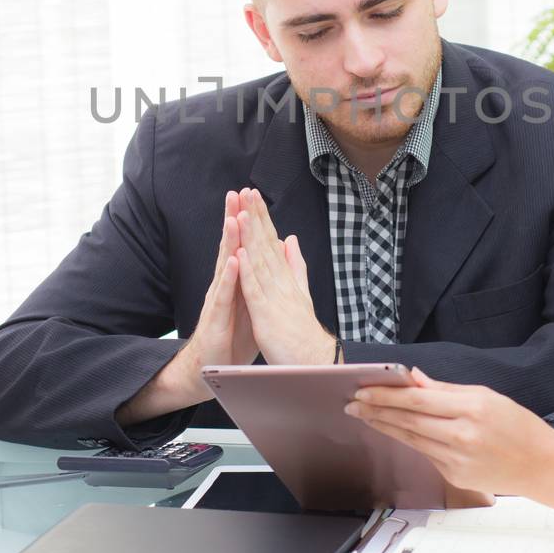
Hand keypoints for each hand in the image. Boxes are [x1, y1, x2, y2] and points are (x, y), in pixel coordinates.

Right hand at [182, 190, 259, 370]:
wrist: (213, 365)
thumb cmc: (232, 334)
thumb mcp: (250, 302)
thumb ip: (256, 278)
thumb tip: (268, 257)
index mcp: (235, 280)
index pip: (241, 244)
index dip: (245, 221)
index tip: (251, 196)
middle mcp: (224, 284)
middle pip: (230, 247)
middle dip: (233, 220)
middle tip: (237, 194)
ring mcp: (218, 298)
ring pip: (224, 265)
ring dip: (229, 242)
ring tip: (234, 219)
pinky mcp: (216, 316)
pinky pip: (223, 294)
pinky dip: (229, 277)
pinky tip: (234, 262)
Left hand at [234, 188, 333, 364]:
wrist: (312, 361)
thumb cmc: (302, 330)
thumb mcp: (299, 292)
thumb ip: (295, 265)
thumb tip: (291, 241)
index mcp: (285, 277)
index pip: (271, 241)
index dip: (262, 218)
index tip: (253, 196)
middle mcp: (281, 282)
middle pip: (266, 244)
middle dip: (256, 217)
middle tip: (247, 191)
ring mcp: (274, 296)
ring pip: (260, 261)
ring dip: (251, 236)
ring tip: (242, 212)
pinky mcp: (266, 314)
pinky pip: (255, 289)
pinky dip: (248, 270)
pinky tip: (241, 252)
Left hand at [344, 368, 553, 511]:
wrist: (540, 466)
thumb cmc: (517, 425)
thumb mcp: (485, 395)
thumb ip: (445, 389)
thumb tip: (413, 377)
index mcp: (470, 408)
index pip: (416, 398)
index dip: (385, 394)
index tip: (363, 389)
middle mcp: (461, 435)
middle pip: (407, 420)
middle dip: (376, 410)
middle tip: (353, 403)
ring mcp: (456, 459)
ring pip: (410, 438)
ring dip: (384, 426)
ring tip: (363, 415)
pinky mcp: (454, 476)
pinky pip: (424, 453)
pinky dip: (407, 439)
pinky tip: (393, 430)